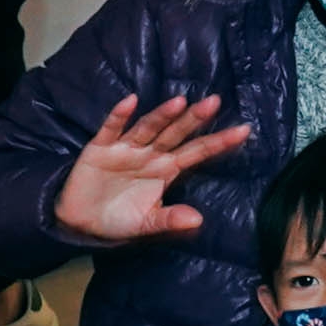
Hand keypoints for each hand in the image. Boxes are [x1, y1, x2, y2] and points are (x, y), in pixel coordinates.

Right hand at [51, 91, 253, 248]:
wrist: (80, 221)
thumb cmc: (119, 219)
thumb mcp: (146, 224)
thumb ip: (169, 219)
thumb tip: (198, 220)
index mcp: (166, 169)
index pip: (197, 152)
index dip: (218, 142)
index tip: (245, 130)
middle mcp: (150, 154)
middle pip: (176, 134)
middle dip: (193, 119)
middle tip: (214, 102)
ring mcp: (126, 148)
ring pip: (148, 128)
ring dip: (162, 115)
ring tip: (180, 102)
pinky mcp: (100, 148)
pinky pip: (111, 129)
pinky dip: (119, 116)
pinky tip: (130, 101)